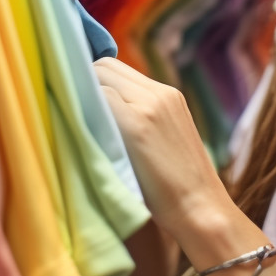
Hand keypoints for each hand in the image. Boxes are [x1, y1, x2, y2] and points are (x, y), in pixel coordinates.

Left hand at [94, 57, 232, 236]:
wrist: (201, 210)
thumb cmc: (176, 187)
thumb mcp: (164, 139)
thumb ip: (138, 117)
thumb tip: (96, 109)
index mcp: (168, 95)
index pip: (116, 68)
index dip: (94, 82)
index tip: (80, 103)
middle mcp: (160, 93)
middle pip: (105, 66)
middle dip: (85, 84)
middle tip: (74, 113)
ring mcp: (149, 106)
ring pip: (99, 77)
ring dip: (84, 96)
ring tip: (78, 123)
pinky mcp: (138, 124)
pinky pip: (99, 97)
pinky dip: (86, 109)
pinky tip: (82, 131)